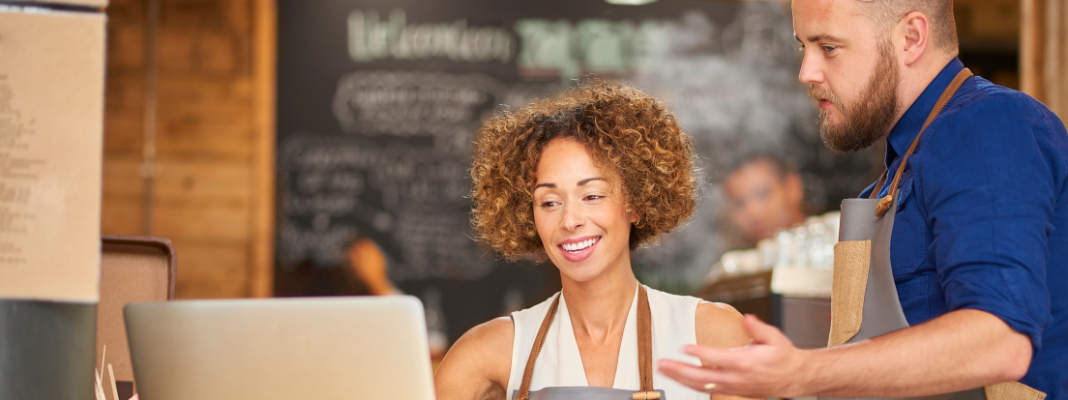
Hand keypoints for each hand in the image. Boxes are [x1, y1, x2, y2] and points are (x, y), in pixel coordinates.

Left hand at [657, 314, 811, 398]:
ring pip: (702, 385)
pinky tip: (678, 378)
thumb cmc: (782, 357)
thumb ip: (759, 329)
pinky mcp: (732, 391)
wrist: (794, 378)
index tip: (684, 347)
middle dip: (680, 370)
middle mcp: (737, 377)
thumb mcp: (775, 338)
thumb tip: (748, 318)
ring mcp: (733, 387)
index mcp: (746, 363)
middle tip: (662, 362)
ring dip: (680, 378)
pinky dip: (690, 384)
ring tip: (663, 369)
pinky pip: (707, 389)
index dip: (700, 353)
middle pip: (703, 376)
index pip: (718, 358)